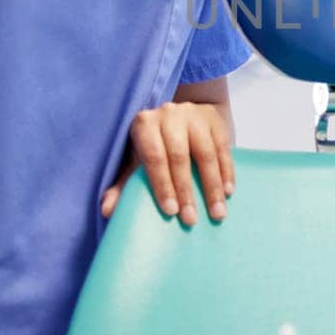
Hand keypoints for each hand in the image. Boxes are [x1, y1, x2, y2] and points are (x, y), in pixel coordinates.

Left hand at [101, 100, 234, 226]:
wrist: (181, 116)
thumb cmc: (155, 144)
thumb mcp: (136, 160)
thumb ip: (124, 184)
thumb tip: (106, 211)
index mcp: (144, 124)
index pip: (153, 157)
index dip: (162, 185)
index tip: (170, 212)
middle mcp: (168, 114)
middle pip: (179, 156)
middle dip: (186, 191)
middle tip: (190, 219)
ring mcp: (194, 114)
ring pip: (205, 153)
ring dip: (212, 186)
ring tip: (217, 213)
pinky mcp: (214, 118)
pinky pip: (223, 148)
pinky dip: (227, 172)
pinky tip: (228, 192)